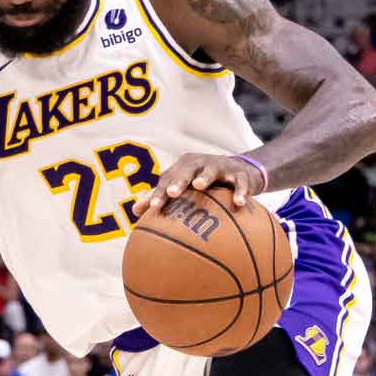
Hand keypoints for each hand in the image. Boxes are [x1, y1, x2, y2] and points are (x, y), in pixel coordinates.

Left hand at [132, 152, 264, 217]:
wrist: (240, 171)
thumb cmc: (203, 182)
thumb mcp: (183, 187)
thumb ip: (161, 197)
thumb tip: (134, 212)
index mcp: (183, 167)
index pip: (167, 179)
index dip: (159, 192)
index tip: (151, 208)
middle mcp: (200, 164)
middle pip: (186, 170)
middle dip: (178, 180)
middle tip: (172, 193)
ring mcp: (220, 167)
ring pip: (212, 170)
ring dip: (205, 176)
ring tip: (199, 185)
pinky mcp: (240, 174)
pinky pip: (240, 183)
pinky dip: (240, 192)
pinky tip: (239, 203)